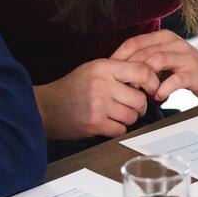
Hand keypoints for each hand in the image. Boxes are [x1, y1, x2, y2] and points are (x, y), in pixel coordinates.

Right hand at [35, 58, 160, 140]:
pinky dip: (118, 129)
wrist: (45, 107)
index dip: (152, 81)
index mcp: (103, 67)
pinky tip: (109, 123)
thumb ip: (117, 70)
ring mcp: (98, 105)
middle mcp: (102, 84)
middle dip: (140, 106)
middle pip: (139, 99)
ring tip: (117, 114)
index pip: (141, 71)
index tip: (152, 88)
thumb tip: (147, 77)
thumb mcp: (93, 69)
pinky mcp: (95, 123)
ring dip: (128, 118)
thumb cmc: (71, 88)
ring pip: (132, 116)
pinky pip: (121, 130)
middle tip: (133, 106)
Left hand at [110, 30, 197, 102]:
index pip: (134, 42)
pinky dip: (163, 88)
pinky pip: (175, 79)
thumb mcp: (166, 59)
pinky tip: (157, 96)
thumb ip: (147, 61)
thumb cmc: (187, 69)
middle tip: (121, 86)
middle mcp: (174, 43)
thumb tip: (119, 72)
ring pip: (157, 61)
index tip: (109, 72)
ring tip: (138, 92)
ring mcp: (185, 57)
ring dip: (144, 78)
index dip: (119, 57)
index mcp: (164, 38)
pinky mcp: (194, 73)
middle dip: (129, 70)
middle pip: (143, 52)